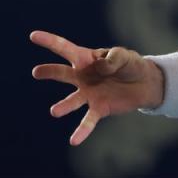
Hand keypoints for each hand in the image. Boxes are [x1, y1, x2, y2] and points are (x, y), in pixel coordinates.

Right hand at [30, 30, 163, 144]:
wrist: (144, 83)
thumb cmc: (129, 64)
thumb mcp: (123, 56)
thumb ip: (111, 59)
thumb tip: (99, 68)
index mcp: (86, 59)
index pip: (64, 48)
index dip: (49, 41)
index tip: (33, 36)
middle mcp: (83, 76)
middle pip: (63, 73)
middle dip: (49, 71)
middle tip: (36, 72)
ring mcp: (89, 93)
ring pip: (72, 100)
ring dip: (64, 106)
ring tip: (54, 111)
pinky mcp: (99, 108)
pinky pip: (88, 120)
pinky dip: (81, 130)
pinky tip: (74, 140)